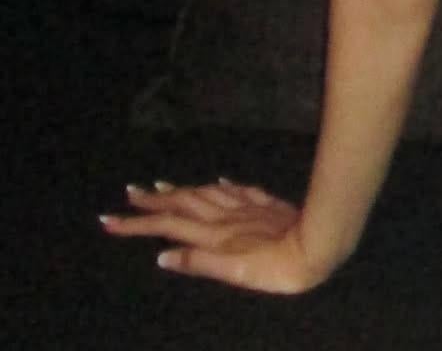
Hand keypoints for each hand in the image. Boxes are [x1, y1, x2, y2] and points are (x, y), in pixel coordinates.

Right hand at [100, 178, 325, 292]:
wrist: (316, 242)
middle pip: (182, 202)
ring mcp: (245, 205)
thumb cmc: (275, 268)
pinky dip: (220, 186)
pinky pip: (236, 190)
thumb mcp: (234, 273)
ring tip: (161, 185)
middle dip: (153, 200)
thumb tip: (162, 256)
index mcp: (214, 233)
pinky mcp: (264, 202)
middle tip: (129, 193)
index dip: (138, 223)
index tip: (110, 219)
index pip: (167, 225)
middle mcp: (225, 215)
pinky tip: (218, 182)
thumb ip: (199, 262)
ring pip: (205, 192)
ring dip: (181, 189)